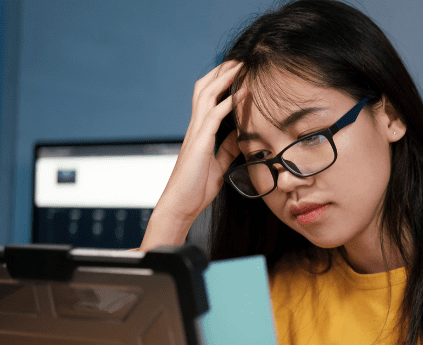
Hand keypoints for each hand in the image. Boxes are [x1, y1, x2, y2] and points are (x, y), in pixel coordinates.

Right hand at [141, 60, 245, 248]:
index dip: (220, 82)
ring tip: (240, 66)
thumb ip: (227, 148)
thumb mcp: (219, 164)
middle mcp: (195, 128)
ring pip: (207, 96)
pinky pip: (214, 116)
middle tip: (239, 60)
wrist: (181, 205)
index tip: (237, 71)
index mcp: (200, 132)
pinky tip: (241, 94)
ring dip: (225, 79)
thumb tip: (239, 135)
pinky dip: (229, 102)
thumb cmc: (196, 188)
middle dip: (221, 72)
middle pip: (205, 89)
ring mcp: (196, 133)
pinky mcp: (199, 143)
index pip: (208, 98)